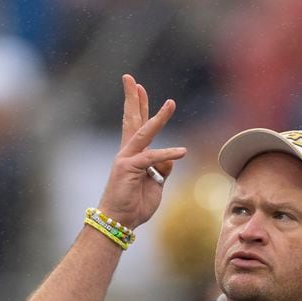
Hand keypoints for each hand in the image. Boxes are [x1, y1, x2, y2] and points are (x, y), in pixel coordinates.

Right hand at [98, 74, 186, 228]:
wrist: (119, 221)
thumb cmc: (135, 204)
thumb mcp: (155, 184)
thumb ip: (163, 168)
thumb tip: (171, 158)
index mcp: (133, 155)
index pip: (137, 126)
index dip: (139, 106)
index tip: (140, 88)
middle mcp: (127, 153)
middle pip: (131, 119)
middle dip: (132, 98)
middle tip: (129, 78)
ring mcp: (127, 159)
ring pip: (144, 132)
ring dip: (158, 118)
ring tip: (171, 104)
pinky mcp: (129, 168)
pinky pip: (153, 158)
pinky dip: (168, 154)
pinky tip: (182, 151)